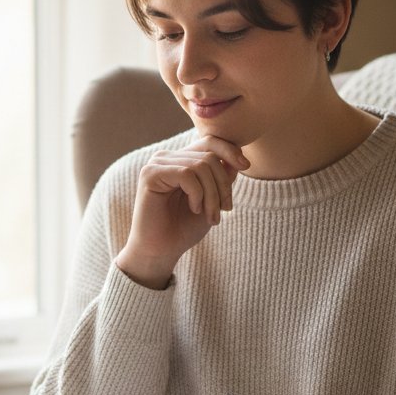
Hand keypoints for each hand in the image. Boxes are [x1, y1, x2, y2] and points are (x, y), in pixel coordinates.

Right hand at [116, 136, 249, 288]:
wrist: (160, 252)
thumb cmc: (183, 229)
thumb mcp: (211, 201)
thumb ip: (222, 179)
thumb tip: (237, 159)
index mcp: (180, 161)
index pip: (209, 142)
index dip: (229, 150)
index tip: (245, 166)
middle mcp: (167, 158)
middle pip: (209, 155)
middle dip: (223, 185)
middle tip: (224, 211)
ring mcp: (157, 164)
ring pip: (200, 166)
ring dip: (212, 195)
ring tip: (210, 216)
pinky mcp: (150, 174)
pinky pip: (187, 174)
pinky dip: (197, 194)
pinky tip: (194, 209)